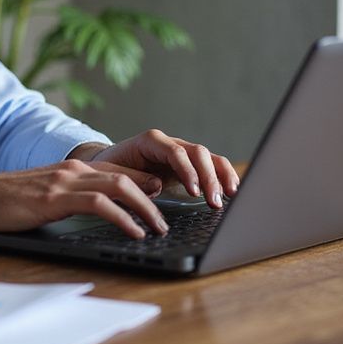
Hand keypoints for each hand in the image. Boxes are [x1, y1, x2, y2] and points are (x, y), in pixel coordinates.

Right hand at [0, 161, 169, 239]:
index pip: (119, 171)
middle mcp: (74, 170)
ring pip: (120, 187)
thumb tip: (98, 210)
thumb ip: (72, 196)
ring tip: (158, 228)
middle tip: (168, 218)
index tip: (165, 197)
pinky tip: (133, 232)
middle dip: (154, 197)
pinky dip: (123, 218)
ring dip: (145, 208)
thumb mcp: (47, 195)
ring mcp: (66, 181)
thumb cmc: (9, 201)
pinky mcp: (57, 197)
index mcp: (73, 169)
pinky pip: (100, 204)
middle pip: (127, 177)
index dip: (146, 183)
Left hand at [71, 130, 239, 208]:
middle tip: (214, 202)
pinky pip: (212, 165)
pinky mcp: (190, 164)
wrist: (110, 163)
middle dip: (209, 177)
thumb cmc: (112, 168)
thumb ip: (135, 178)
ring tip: (230, 197)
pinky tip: (232, 191)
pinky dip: (223, 176)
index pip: (176, 152)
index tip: (194, 192)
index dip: (187, 171)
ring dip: (221, 177)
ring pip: (209, 157)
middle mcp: (170, 143)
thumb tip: (157, 187)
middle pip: (197, 152)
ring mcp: (182, 152)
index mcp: (151, 141)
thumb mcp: (117, 173)